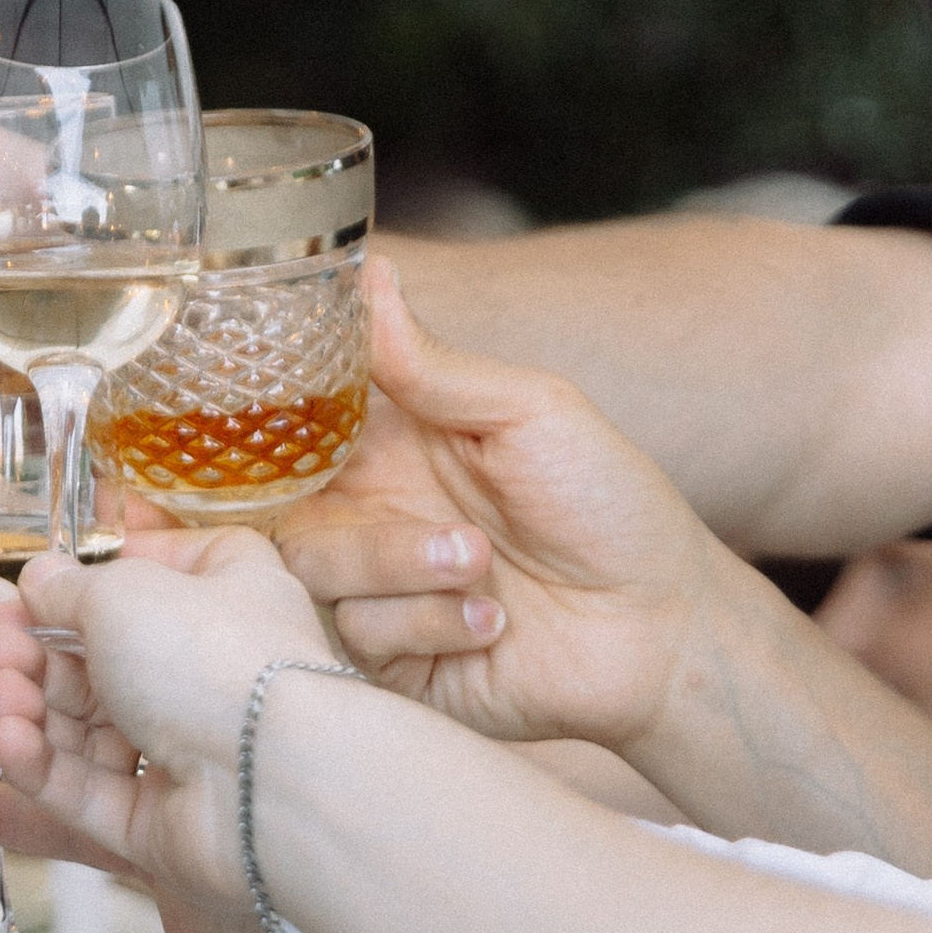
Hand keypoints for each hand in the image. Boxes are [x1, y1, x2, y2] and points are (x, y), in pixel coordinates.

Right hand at [0, 534, 306, 932]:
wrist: (272, 786)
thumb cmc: (216, 661)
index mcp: (227, 595)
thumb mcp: (122, 592)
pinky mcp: (159, 824)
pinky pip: (83, 793)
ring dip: (24, 715)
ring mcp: (185, 754)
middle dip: (29, 658)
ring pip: (81, 731)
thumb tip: (36, 578)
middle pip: (96, 664)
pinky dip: (36, 772)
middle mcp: (209, 674)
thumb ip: (65, 588)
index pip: (154, 575)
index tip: (34, 589)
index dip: (89, 582)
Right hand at [275, 258, 725, 754]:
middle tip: (453, 528)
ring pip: (315, 568)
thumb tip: (369, 274)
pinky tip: (495, 623)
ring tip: (485, 565)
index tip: (272, 413)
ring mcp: (374, 587)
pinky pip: (359, 632)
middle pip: (285, 503)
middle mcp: (368, 511)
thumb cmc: (608, 505)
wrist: (662, 629)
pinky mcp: (387, 658)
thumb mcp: (531, 412)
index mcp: (390, 442)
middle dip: (357, 516)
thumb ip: (435, 364)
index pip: (294, 419)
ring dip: (405, 566)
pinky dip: (432, 623)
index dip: (269, 415)